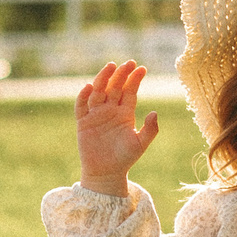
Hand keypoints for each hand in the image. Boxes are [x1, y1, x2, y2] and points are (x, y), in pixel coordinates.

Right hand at [74, 62, 159, 195]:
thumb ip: (150, 129)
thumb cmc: (125, 159)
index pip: (130, 91)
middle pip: (115, 87)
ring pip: (98, 92)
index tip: (141, 68)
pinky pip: (81, 106)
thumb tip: (155, 112)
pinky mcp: (83, 122)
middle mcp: (110, 110)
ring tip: (110, 66)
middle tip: (128, 63)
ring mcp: (96, 114)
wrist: (106, 174)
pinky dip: (83, 96)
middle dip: (121, 74)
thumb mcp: (140, 144)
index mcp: (125, 113)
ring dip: (103, 79)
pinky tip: (88, 87)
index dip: (135, 80)